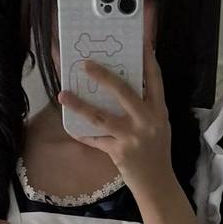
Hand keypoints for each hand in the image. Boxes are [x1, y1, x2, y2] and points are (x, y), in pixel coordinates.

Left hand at [57, 38, 175, 200]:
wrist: (157, 183)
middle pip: (123, 92)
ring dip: (80, 105)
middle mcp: (146, 121)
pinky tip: (71, 126)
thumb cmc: (156, 150)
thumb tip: (121, 85)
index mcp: (159, 111)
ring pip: (101, 117)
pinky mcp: (118, 152)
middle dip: (103, 76)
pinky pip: (95, 139)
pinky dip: (82, 133)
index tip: (140, 40)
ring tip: (63, 94)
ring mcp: (131, 137)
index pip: (155, 79)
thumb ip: (145, 106)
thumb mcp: (159, 125)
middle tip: (85, 64)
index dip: (147, 58)